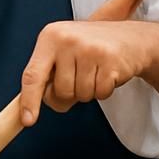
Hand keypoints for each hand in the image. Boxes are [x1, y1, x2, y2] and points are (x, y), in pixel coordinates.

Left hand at [19, 0, 147, 125]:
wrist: (131, 37)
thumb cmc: (89, 48)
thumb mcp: (62, 54)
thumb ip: (47, 78)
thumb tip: (34, 107)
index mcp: (49, 37)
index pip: (32, 75)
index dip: (29, 100)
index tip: (27, 121)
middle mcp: (67, 39)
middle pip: (61, 91)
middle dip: (70, 95)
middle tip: (79, 78)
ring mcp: (89, 49)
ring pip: (81, 94)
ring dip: (89, 92)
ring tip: (94, 71)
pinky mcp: (110, 60)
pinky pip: (101, 93)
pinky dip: (104, 90)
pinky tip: (107, 73)